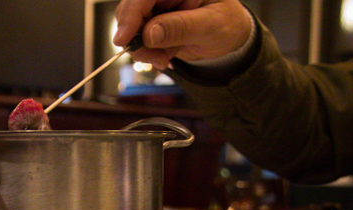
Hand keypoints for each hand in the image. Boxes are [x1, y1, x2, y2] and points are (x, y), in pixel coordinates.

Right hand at [114, 0, 251, 68]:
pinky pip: (138, 38)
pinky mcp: (153, 22)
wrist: (229, 36)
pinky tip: (164, 56)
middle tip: (154, 58)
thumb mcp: (210, 25)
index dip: (130, 15)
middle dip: (136, 38)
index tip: (123, 39)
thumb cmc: (227, 24)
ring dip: (142, 49)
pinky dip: (147, 52)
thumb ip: (180, 28)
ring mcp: (157, 7)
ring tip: (162, 59)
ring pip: (131, 26)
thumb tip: (149, 33)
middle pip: (132, 10)